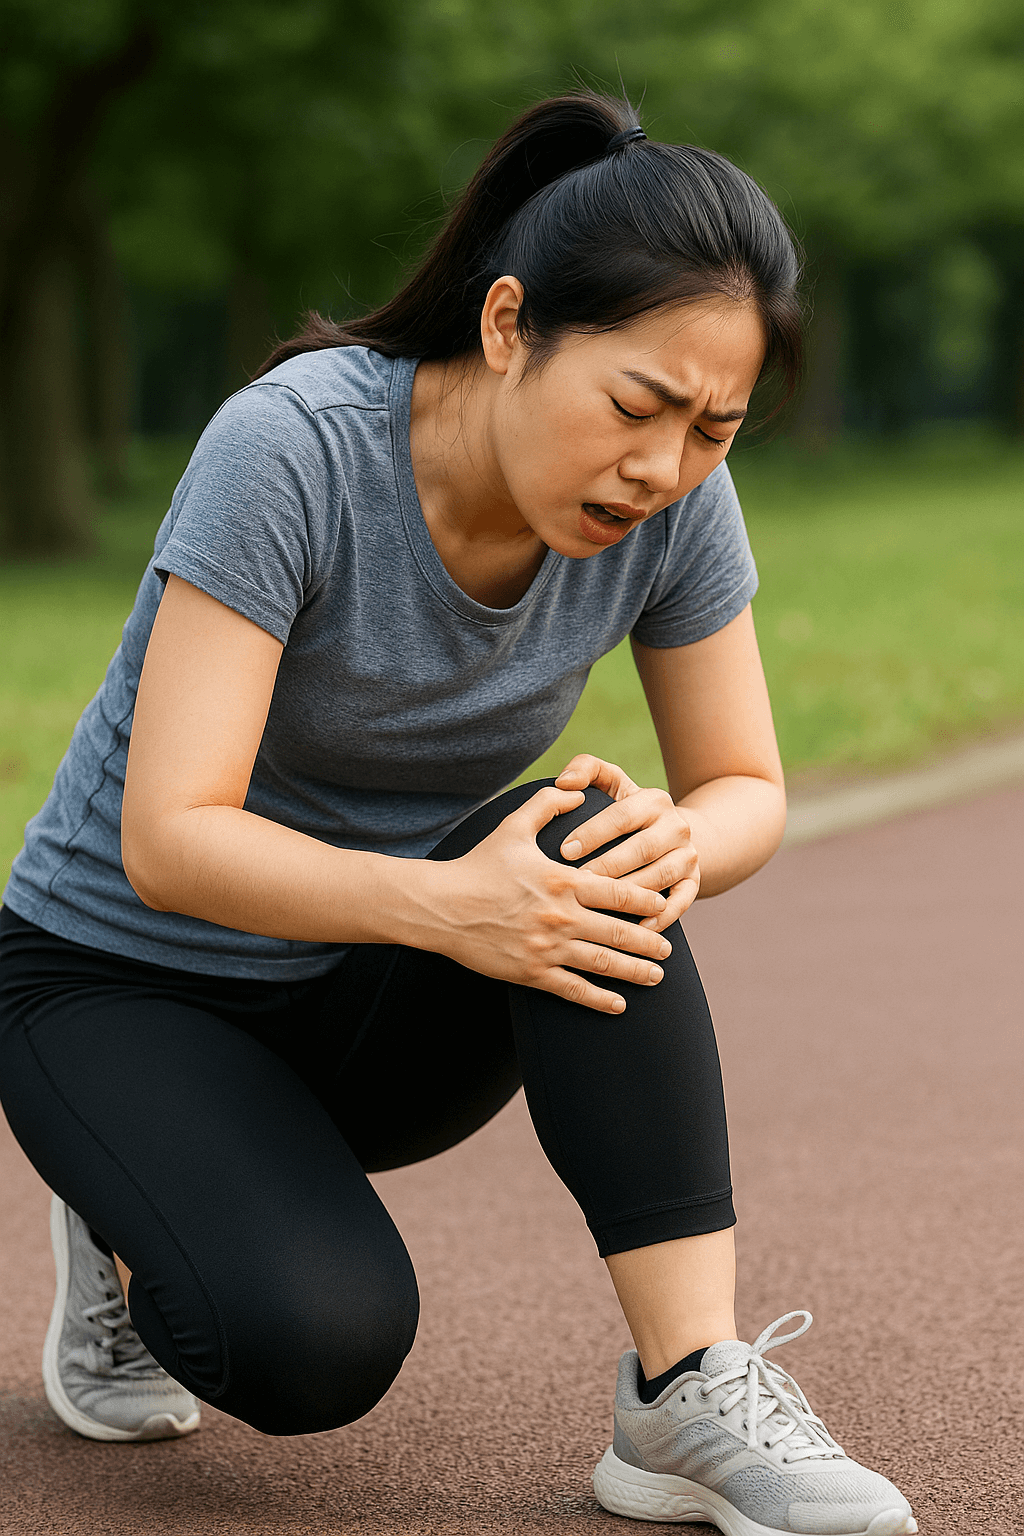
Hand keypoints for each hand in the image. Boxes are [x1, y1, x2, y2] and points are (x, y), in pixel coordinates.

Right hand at [429, 784, 672, 1013]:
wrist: (440, 906)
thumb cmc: (479, 864)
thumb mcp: (514, 825)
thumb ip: (549, 803)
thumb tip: (580, 789)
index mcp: (563, 882)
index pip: (619, 893)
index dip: (647, 901)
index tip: (664, 905)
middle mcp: (561, 917)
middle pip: (620, 933)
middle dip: (651, 941)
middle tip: (669, 948)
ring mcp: (547, 948)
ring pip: (604, 964)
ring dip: (635, 972)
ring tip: (656, 976)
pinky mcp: (531, 973)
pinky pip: (574, 990)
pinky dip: (599, 1001)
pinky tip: (619, 1007)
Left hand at [554, 755, 699, 932]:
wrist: (672, 833)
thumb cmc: (626, 810)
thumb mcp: (611, 783)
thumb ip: (586, 769)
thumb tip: (564, 782)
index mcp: (653, 800)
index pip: (621, 816)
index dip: (592, 833)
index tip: (564, 851)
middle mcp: (676, 826)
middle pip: (641, 849)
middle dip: (607, 867)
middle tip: (576, 882)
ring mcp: (688, 855)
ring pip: (659, 877)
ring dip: (628, 894)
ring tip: (597, 907)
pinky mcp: (694, 882)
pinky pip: (680, 902)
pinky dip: (660, 917)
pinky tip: (635, 928)